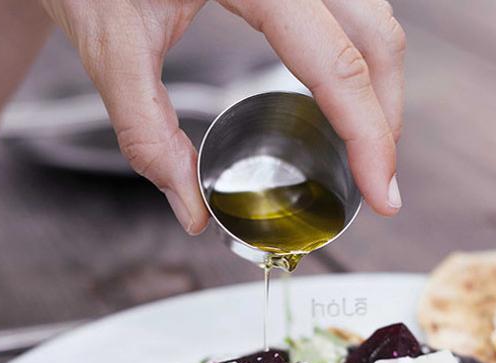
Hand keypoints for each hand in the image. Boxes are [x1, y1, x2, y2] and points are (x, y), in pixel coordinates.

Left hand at [41, 0, 405, 233]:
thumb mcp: (110, 47)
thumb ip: (146, 131)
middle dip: (384, 115)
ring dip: (377, 82)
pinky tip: (340, 94)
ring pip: (369, 15)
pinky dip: (356, 54)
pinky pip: (345, 7)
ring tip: (362, 144)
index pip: (335, 62)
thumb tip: (191, 209)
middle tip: (375, 181)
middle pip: (374, 36)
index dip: (368, 134)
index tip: (381, 194)